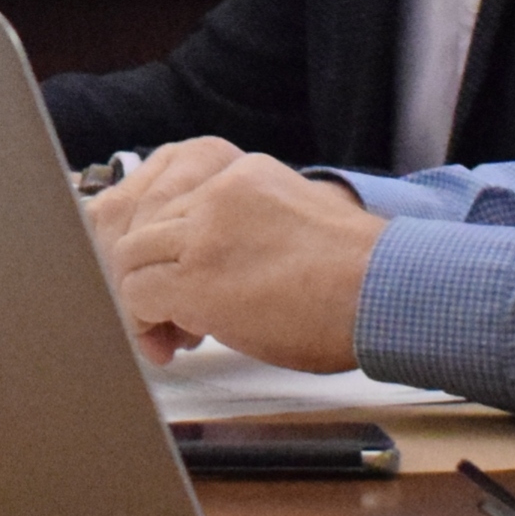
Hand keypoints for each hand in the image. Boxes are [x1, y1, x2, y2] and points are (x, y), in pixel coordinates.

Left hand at [96, 141, 380, 373]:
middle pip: (142, 223)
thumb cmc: (358, 275)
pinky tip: (168, 342)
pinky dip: (142, 322)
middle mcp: (217, 190)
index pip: (168, 196)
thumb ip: (248, 228)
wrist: (384, 290)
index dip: (163, 245)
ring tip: (168, 333)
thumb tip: (218, 264)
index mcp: (243, 173)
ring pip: (130, 256)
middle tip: (167, 315)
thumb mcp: (298, 221)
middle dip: (145, 272)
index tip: (174, 278)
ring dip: (140, 298)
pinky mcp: (197, 273)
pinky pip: (137, 293)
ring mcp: (204, 228)